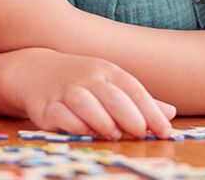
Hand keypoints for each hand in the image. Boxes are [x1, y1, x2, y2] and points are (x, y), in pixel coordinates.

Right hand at [10, 48, 174, 139]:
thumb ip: (137, 101)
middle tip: (139, 133)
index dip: (152, 112)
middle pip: (112, 96)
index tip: (165, 131)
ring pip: (85, 103)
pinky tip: (87, 132)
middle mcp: (87, 78)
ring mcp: (66, 90)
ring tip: (112, 134)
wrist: (35, 70)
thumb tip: (170, 113)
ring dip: (102, 121)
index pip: (133, 90)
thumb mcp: (110, 83)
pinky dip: (77, 126)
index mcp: (107, 71)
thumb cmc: (80, 80)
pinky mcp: (47, 106)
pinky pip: (63, 116)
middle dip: (130, 117)